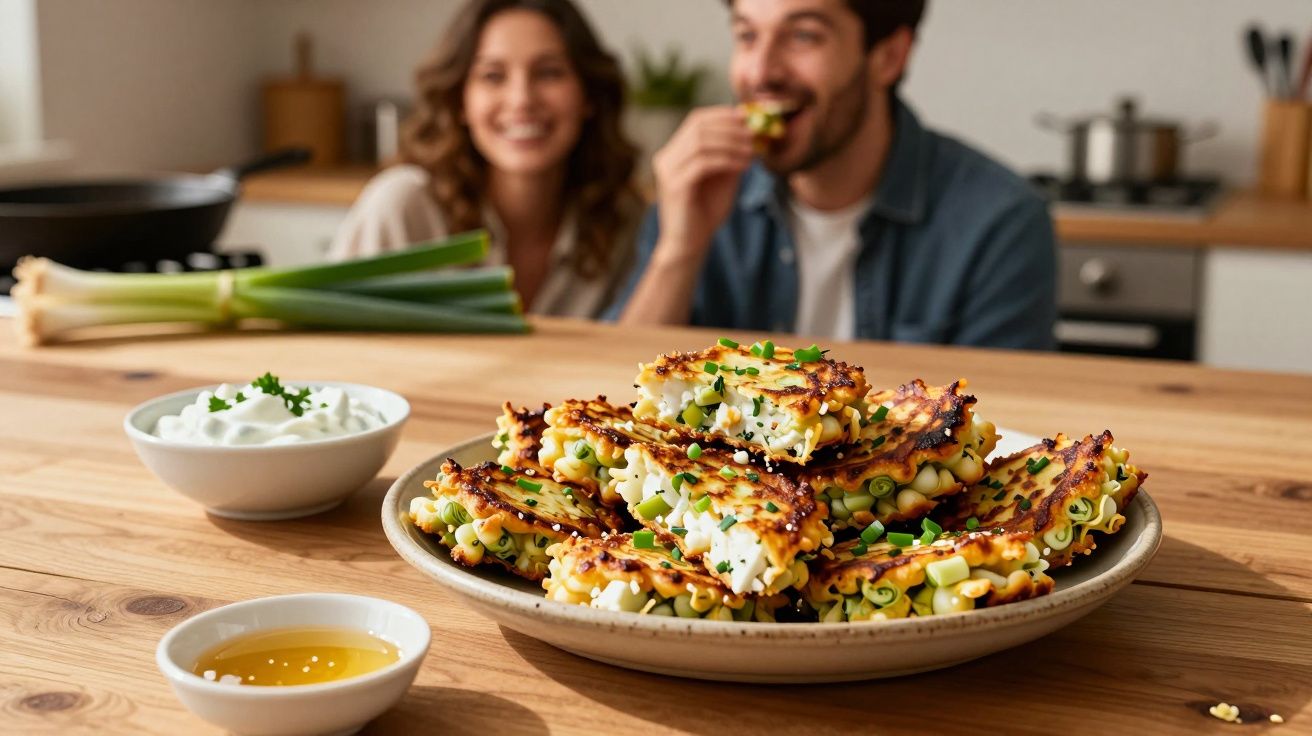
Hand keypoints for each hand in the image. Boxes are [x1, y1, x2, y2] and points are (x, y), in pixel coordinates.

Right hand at [650, 106, 753, 263]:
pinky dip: (727, 160)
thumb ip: (730, 155)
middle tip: (754, 134)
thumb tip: (750, 131)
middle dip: (730, 127)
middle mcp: (666, 158)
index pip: (696, 120)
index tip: (748, 118)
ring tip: (753, 150)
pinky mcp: (675, 186)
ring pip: (701, 142)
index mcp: (674, 153)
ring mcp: (668, 171)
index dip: (723, 115)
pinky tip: (744, 165)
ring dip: (732, 143)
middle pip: (698, 126)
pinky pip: (703, 163)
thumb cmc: (705, 212)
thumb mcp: (722, 177)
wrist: (689, 245)